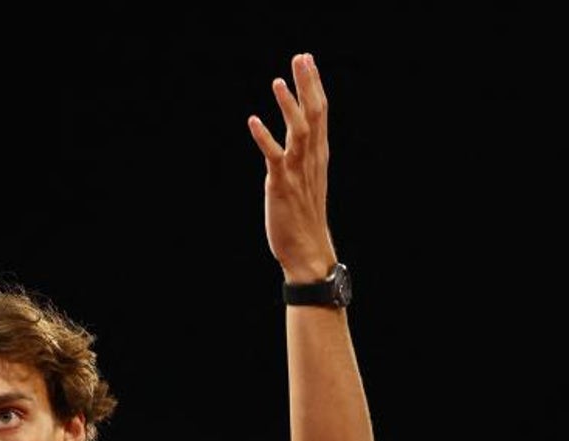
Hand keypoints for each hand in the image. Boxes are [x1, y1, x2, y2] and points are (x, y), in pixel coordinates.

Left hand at [248, 53, 334, 283]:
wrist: (308, 251)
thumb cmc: (304, 216)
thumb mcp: (307, 179)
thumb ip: (303, 156)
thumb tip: (297, 137)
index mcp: (318, 155)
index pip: (320, 113)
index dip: (313, 85)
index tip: (307, 61)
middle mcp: (311, 159)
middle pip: (314, 115)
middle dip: (308, 85)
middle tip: (302, 57)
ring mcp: (297, 172)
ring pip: (298, 132)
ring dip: (288, 106)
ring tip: (278, 82)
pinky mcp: (281, 186)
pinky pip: (273, 158)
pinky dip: (264, 138)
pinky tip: (253, 121)